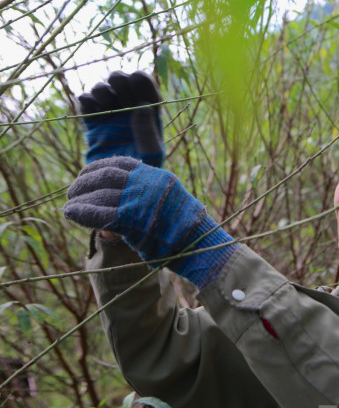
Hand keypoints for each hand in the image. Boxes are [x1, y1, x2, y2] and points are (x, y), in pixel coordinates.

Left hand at [64, 156, 234, 287]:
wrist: (200, 244)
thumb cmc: (185, 228)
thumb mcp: (168, 201)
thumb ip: (145, 196)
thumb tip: (118, 199)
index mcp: (156, 176)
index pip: (120, 163)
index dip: (98, 167)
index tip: (86, 173)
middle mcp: (146, 184)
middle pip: (105, 175)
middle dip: (84, 182)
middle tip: (72, 191)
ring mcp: (139, 201)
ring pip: (99, 194)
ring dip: (79, 199)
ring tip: (69, 205)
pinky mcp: (132, 221)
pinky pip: (99, 214)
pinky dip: (81, 213)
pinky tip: (70, 213)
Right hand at [79, 71, 164, 166]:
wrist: (116, 188)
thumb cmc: (142, 173)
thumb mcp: (150, 153)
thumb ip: (147, 131)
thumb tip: (142, 104)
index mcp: (149, 116)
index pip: (147, 91)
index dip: (141, 80)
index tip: (136, 77)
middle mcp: (130, 112)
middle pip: (123, 85)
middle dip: (119, 79)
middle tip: (117, 83)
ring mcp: (110, 116)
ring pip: (104, 90)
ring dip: (102, 89)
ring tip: (104, 101)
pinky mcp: (93, 124)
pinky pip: (86, 104)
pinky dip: (86, 99)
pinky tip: (90, 105)